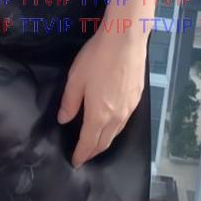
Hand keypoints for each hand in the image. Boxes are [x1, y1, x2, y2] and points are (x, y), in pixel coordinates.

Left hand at [57, 26, 146, 167]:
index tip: (74, 162)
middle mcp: (117, 117)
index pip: (88, 143)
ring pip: (116, 134)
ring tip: (95, 143)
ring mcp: (129, 109)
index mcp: (99, 115)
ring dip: (104, 142)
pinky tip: (111, 123)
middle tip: (84, 155)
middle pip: (104, 142)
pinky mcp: (137, 99)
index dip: (80, 154)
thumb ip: (69, 102)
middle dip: (93, 152)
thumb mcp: (76, 78)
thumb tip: (63, 120)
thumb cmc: (97, 57)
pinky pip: (124, 122)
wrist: (126, 39)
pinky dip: (115, 129)